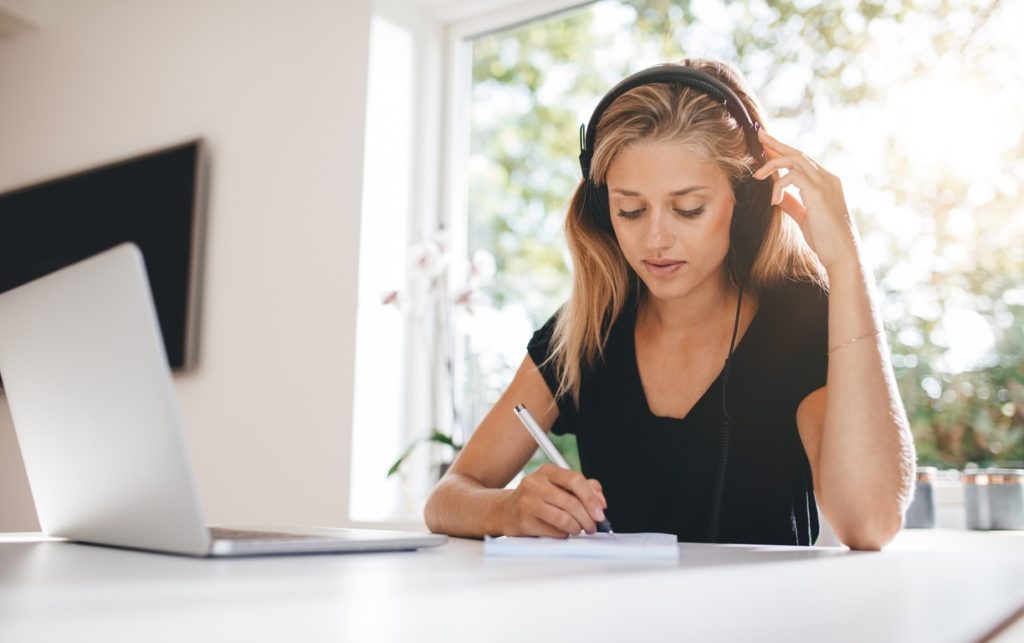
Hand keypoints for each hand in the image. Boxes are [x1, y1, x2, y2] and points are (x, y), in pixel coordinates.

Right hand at [501, 464, 607, 537]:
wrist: (505, 510)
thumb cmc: (537, 498)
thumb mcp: (558, 485)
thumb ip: (583, 488)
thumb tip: (601, 501)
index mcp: (547, 471)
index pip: (575, 480)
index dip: (591, 498)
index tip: (600, 512)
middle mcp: (535, 483)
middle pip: (572, 502)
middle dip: (588, 518)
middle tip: (593, 526)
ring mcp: (527, 502)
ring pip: (564, 519)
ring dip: (577, 528)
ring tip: (578, 529)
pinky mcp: (524, 521)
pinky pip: (553, 531)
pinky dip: (563, 534)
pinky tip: (561, 531)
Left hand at [752, 129, 859, 271]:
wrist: (842, 255)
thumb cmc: (826, 240)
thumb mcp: (805, 217)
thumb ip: (793, 203)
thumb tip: (777, 195)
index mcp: (826, 183)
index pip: (802, 160)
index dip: (783, 151)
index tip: (766, 145)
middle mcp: (827, 178)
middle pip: (798, 153)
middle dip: (777, 143)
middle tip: (759, 135)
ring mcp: (825, 184)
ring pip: (795, 160)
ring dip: (772, 164)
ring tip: (757, 175)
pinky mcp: (818, 193)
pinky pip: (792, 176)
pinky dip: (778, 185)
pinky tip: (774, 200)